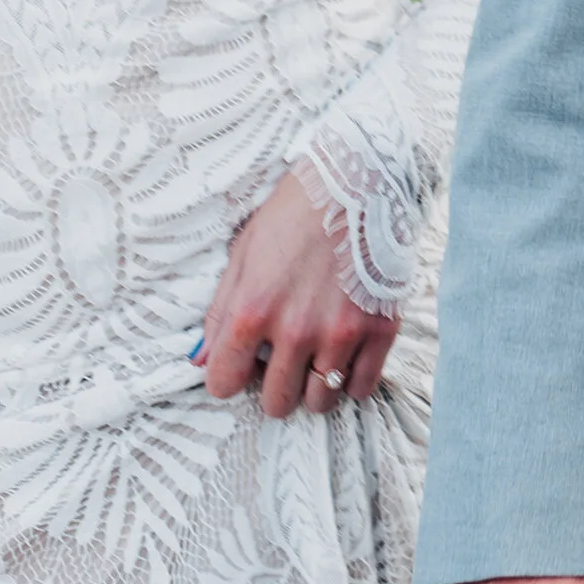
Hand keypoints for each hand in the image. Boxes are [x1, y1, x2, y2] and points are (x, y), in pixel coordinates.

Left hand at [199, 169, 398, 421]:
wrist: (358, 182)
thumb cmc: (294, 213)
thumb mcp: (243, 254)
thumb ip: (220, 312)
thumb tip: (202, 360)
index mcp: (252, 311)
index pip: (224, 383)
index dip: (227, 379)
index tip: (239, 368)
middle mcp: (296, 331)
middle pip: (276, 402)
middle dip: (272, 388)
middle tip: (281, 363)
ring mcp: (341, 334)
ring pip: (320, 401)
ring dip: (313, 387)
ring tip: (315, 359)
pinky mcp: (380, 330)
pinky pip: (362, 387)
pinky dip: (352, 380)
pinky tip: (345, 356)